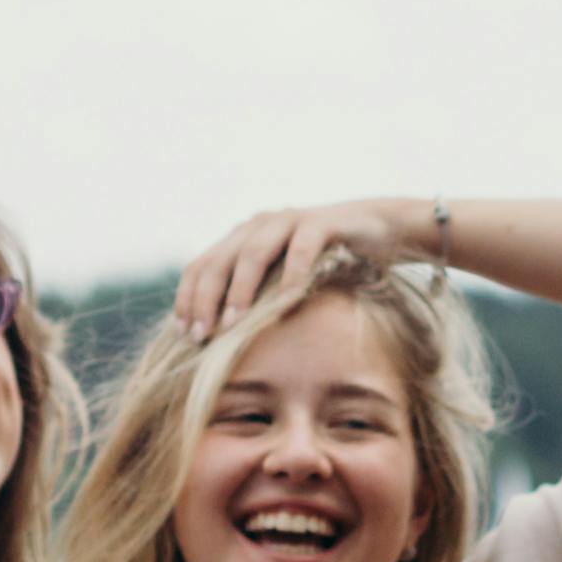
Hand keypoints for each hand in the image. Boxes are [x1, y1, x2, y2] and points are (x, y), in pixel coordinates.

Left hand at [173, 199, 428, 339]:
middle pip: (219, 260)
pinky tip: (288, 301)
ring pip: (253, 253)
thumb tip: (223, 342)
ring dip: (240, 290)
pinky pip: (302, 248)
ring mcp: (289, 220)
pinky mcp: (322, 222)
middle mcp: (259, 225)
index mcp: (242, 237)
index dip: (188, 299)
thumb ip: (256, 298)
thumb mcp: (284, 282)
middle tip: (203, 336)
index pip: (202, 265)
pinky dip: (293, 275)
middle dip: (206, 300)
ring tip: (234, 324)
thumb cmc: (327, 265)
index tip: (184, 335)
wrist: (377, 231)